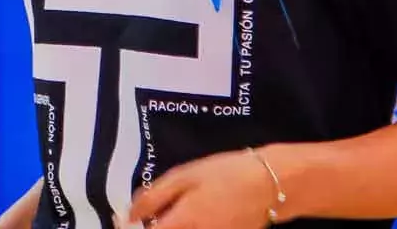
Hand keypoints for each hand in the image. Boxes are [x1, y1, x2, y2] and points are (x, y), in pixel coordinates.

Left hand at [126, 148, 277, 228]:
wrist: (269, 184)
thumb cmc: (224, 173)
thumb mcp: (185, 175)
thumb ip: (154, 196)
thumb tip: (129, 214)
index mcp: (183, 221)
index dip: (133, 228)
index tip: (127, 221)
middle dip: (152, 227)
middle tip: (151, 216)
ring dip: (171, 227)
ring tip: (173, 214)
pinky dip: (189, 228)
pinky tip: (191, 218)